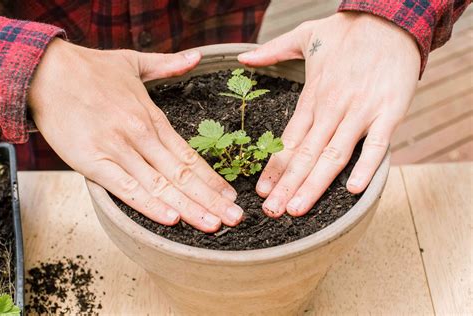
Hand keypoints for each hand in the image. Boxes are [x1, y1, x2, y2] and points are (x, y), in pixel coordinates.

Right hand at [29, 39, 243, 231]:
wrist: (46, 71)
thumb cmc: (90, 70)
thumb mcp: (134, 63)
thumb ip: (168, 64)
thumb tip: (196, 57)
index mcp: (152, 118)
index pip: (189, 155)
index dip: (212, 178)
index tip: (230, 195)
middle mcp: (141, 135)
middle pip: (182, 175)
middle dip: (211, 199)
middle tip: (235, 219)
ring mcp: (119, 149)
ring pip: (161, 185)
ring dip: (190, 208)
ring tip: (213, 225)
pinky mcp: (93, 161)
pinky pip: (126, 188)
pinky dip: (150, 205)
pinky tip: (171, 218)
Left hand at [238, 13, 419, 216]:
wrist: (391, 17)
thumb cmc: (347, 30)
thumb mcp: (304, 35)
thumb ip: (271, 51)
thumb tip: (242, 59)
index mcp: (313, 96)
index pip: (289, 139)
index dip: (275, 167)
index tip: (262, 190)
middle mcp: (332, 107)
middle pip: (306, 153)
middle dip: (288, 185)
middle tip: (272, 212)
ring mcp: (361, 111)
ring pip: (334, 154)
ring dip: (315, 184)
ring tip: (297, 209)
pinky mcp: (389, 111)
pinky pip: (377, 144)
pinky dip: (366, 167)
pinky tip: (352, 190)